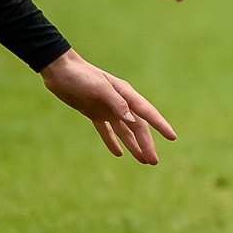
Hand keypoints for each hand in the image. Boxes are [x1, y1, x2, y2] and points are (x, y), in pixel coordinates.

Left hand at [38, 49, 176, 163]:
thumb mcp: (99, 88)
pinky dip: (112, 142)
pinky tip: (119, 153)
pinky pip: (106, 131)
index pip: (147, 113)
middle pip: (137, 127)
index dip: (160, 125)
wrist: (60, 70)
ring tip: (143, 161)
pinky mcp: (94, 113)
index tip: (172, 137)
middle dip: (146, 144)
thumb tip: (133, 121)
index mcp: (125, 94)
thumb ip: (117, 103)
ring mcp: (107, 108)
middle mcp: (120, 102)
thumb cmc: (81, 76)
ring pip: (125, 131)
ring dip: (134, 145)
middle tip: (153, 161)